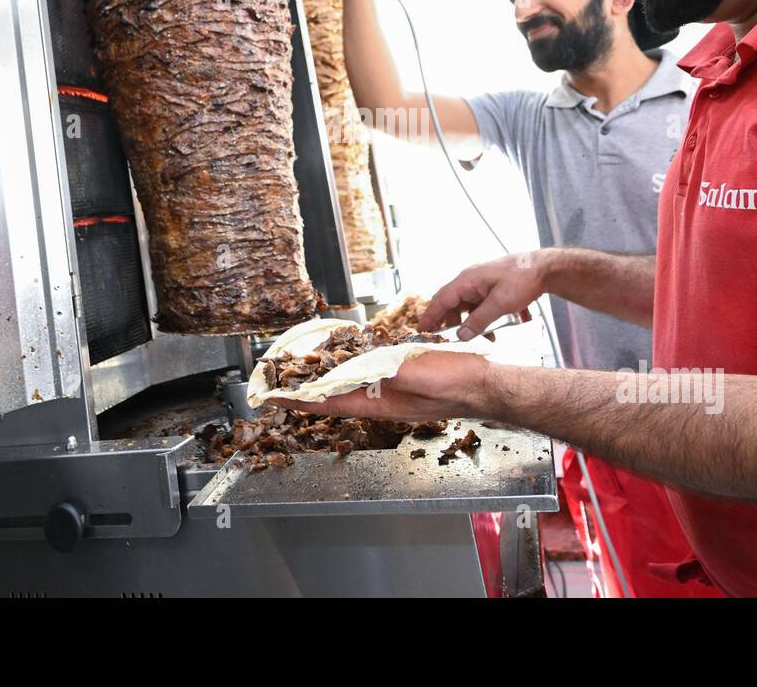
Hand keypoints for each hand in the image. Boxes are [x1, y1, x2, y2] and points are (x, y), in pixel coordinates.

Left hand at [283, 350, 493, 422]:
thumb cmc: (455, 383)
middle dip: (305, 385)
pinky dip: (352, 364)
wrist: (485, 385)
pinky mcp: (404, 379)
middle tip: (280, 375)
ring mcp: (391, 390)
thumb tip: (349, 366)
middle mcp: (379, 398)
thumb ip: (382, 370)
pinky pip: (370, 372)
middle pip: (333, 393)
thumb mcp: (414, 374)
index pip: (326, 402)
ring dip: (326, 374)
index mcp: (377, 402)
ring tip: (305, 364)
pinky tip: (350, 355)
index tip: (271, 397)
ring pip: (349, 382)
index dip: (297, 400)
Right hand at [419, 252, 547, 340]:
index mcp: (467, 280)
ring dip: (467, 324)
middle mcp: (469, 281)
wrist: (543, 269)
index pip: (441, 299)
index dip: (430, 316)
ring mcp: (480, 285)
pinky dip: (479, 320)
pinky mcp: (489, 290)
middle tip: (442, 340)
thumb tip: (460, 335)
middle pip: (449, 303)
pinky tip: (492, 333)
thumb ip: (479, 320)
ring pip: (464, 307)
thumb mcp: (500, 303)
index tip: (420, 331)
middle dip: (446, 322)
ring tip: (476, 339)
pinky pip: (477, 307)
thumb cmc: (522, 280)